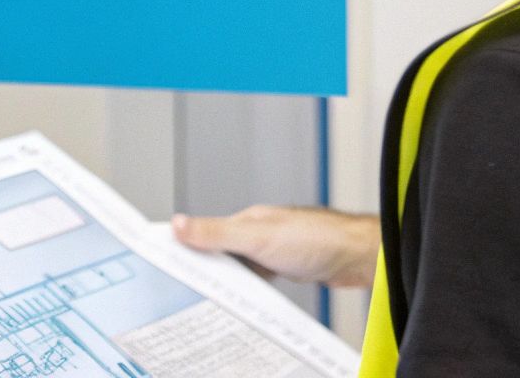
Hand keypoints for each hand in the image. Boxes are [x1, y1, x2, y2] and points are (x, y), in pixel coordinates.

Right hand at [172, 205, 380, 287]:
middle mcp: (258, 232)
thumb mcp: (258, 237)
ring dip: (228, 278)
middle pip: (219, 250)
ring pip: (239, 266)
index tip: (160, 253)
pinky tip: (247, 298)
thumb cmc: (318, 238)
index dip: (183, 242)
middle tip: (182, 285)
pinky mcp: (287, 265)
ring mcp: (273, 249)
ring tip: (211, 295)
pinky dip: (249, 287)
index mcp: (246, 220)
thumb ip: (218, 232)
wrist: (358, 256)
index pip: (204, 230)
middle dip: (202, 265)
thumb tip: (179, 223)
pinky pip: (258, 277)